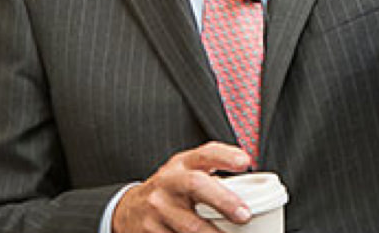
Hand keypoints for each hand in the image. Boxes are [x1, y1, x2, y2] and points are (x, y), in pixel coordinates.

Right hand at [112, 142, 252, 232]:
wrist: (128, 210)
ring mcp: (157, 209)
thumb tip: (250, 177)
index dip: (225, 156)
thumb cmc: (169, 189)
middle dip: (223, 200)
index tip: (244, 162)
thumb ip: (213, 169)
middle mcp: (168, 183)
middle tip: (244, 215)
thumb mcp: (185, 171)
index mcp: (182, 165)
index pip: (205, 154)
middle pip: (196, 185)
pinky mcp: (150, 232)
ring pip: (188, 225)